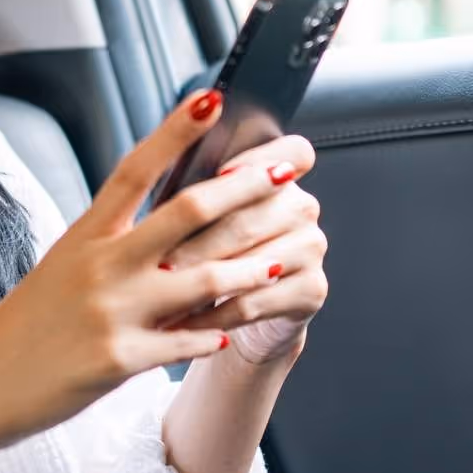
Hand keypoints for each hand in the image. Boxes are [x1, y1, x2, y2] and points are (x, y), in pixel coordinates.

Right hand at [0, 89, 285, 451]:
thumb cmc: (27, 323)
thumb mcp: (63, 266)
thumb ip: (111, 243)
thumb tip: (168, 220)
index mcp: (85, 235)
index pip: (135, 169)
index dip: (175, 132)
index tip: (212, 99)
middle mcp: (100, 265)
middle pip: (186, 212)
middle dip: (245, 187)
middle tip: (287, 169)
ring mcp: (112, 312)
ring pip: (203, 280)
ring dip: (249, 270)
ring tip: (278, 261)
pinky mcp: (120, 360)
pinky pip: (186, 343)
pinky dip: (214, 334)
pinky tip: (231, 330)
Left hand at [156, 133, 328, 364]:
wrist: (238, 309)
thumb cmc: (210, 251)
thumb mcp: (199, 218)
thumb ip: (195, 194)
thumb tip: (164, 189)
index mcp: (281, 175)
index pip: (293, 151)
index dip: (260, 159)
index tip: (221, 170)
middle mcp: (303, 207)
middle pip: (253, 215)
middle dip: (201, 240)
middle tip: (160, 259)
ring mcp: (312, 247)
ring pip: (253, 261)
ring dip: (204, 280)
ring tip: (165, 292)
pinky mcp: (311, 289)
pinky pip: (255, 301)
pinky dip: (214, 314)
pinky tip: (184, 321)